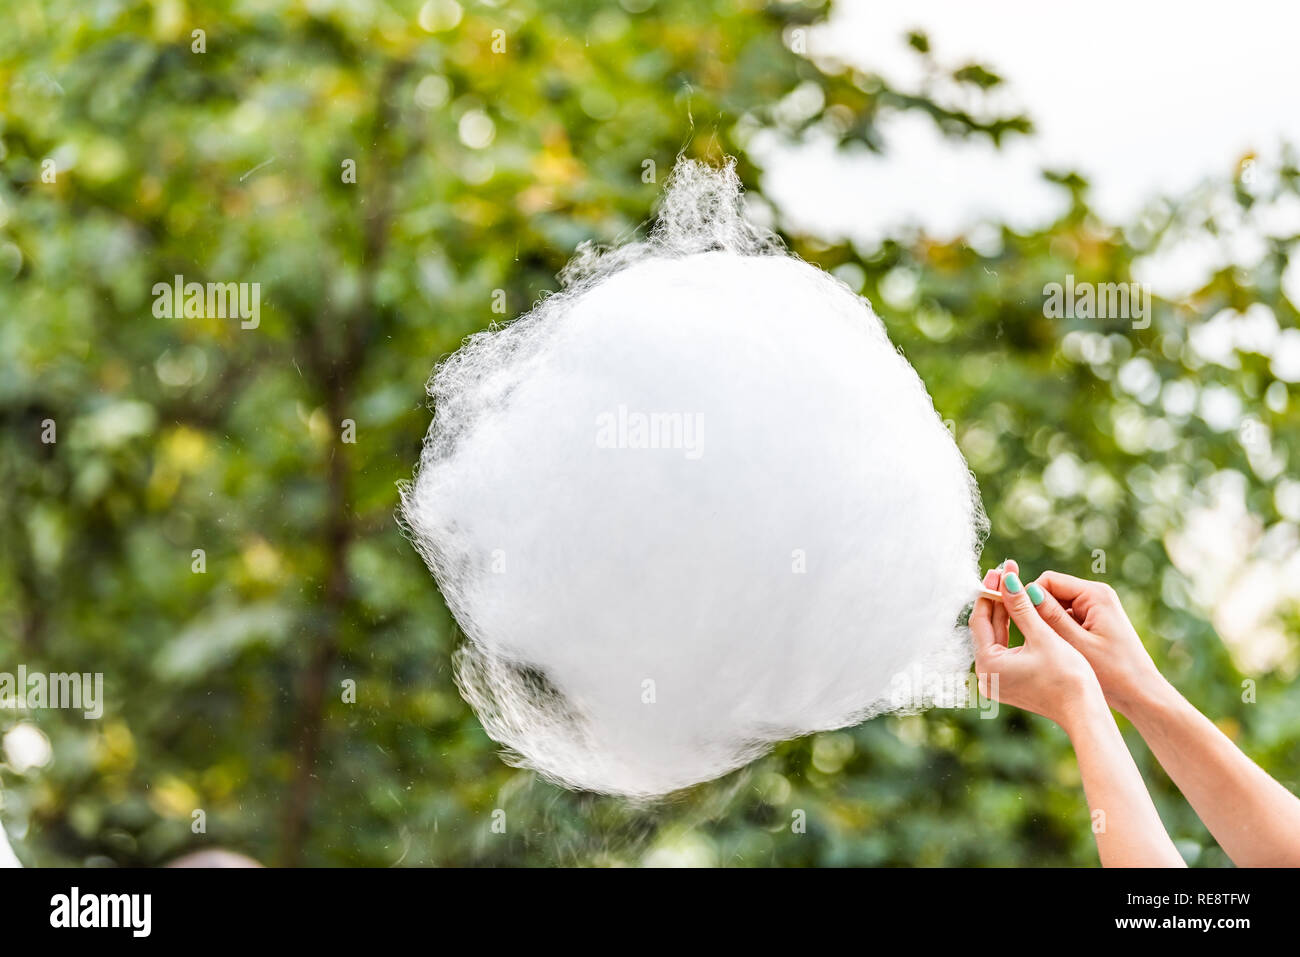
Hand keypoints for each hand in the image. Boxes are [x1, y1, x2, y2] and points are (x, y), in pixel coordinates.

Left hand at [970, 560, 1101, 730]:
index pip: (980, 619)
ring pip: (997, 637)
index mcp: (987, 664)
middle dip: (999, 599)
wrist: (1085, 712)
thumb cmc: (1067, 677)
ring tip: (1015, 585)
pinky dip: (1014, 630)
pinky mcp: (1009, 682)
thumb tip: (1005, 578)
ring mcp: (997, 680)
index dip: (991, 592)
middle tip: (1008, 571)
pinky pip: (1006, 648)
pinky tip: (1022, 609)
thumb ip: (1021, 606)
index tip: (1000, 570)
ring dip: (1007, 612)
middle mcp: (986, 674)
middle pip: (987, 627)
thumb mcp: (1042, 635)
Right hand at [1028, 570, 1165, 718]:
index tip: (1020, 621)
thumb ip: (1049, 615)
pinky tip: (1059, 650)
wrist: (1141, 693)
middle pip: (1052, 591)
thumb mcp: (1075, 643)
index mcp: (1095, 594)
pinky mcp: (1095, 620)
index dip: (1030, 598)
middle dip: (1039, 611)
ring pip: (1057, 605)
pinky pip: (1067, 616)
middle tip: (1034, 637)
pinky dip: (1058, 630)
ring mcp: (1097, 607)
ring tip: (1049, 647)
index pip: (1048, 580)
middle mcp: (1097, 594)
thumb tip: (1022, 590)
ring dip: (1048, 623)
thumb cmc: (1113, 672)